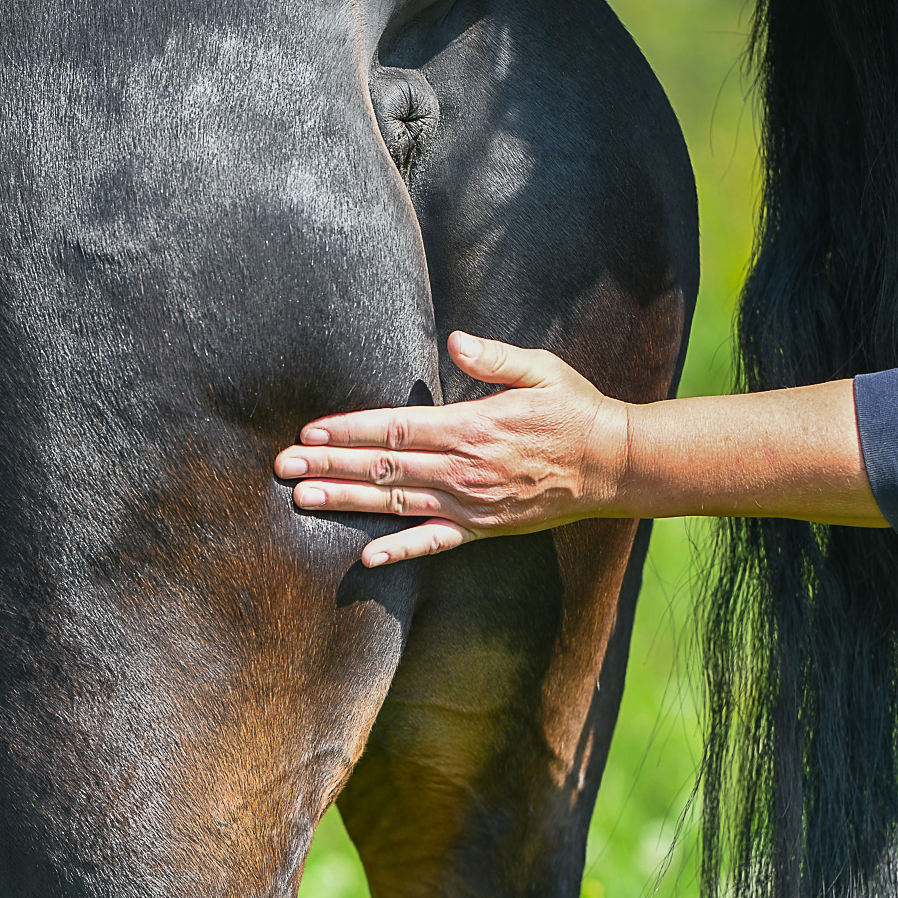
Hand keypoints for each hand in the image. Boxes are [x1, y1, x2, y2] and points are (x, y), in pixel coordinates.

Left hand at [275, 332, 630, 567]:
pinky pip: (435, 542)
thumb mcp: (540, 370)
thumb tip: (455, 341)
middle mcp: (465, 468)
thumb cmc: (574, 410)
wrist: (614, 465)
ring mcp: (471, 503)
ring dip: (346, 500)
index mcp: (472, 426)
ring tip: (302, 498)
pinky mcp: (483, 528)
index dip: (349, 430)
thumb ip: (494, 357)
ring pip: (396, 502)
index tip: (311, 430)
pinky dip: (401, 550)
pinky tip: (366, 556)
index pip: (396, 428)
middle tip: (283, 465)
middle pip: (384, 466)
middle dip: (329, 464)